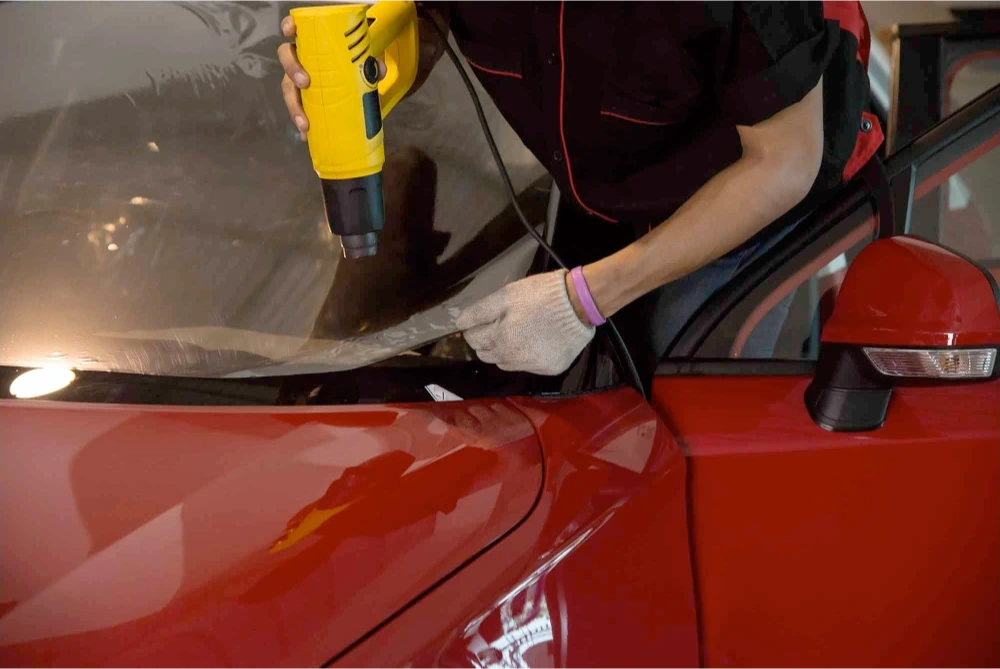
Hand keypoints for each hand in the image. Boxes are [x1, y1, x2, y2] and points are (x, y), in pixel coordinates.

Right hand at [278, 15, 384, 140]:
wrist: (354, 85)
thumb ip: (371, 65)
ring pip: (288, 88)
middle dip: (292, 69)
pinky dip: (300, 122)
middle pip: (286, 58)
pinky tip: (305, 135)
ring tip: (304, 123)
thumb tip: (379, 70)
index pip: (294, 29)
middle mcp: (301, 59)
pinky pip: (297, 109)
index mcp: (312, 44)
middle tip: (305, 83)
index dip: (289, 28)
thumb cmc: (352, 66)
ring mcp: (298, 79)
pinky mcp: (302, 99)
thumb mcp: (362, 64)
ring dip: (294, 106)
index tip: (291, 32)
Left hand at [457, 270, 594, 375]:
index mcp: (499, 340)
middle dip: (486, 340)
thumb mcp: (505, 296)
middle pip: (486, 354)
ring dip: (504, 350)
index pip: (473, 339)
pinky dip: (526, 355)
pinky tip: (535, 340)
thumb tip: (459, 324)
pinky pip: (528, 366)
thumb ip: (479, 312)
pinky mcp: (549, 369)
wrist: (578, 305)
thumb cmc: (539, 295)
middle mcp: (513, 359)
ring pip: (505, 363)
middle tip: (498, 324)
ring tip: (516, 332)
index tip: (482, 319)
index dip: (473, 328)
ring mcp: (532, 366)